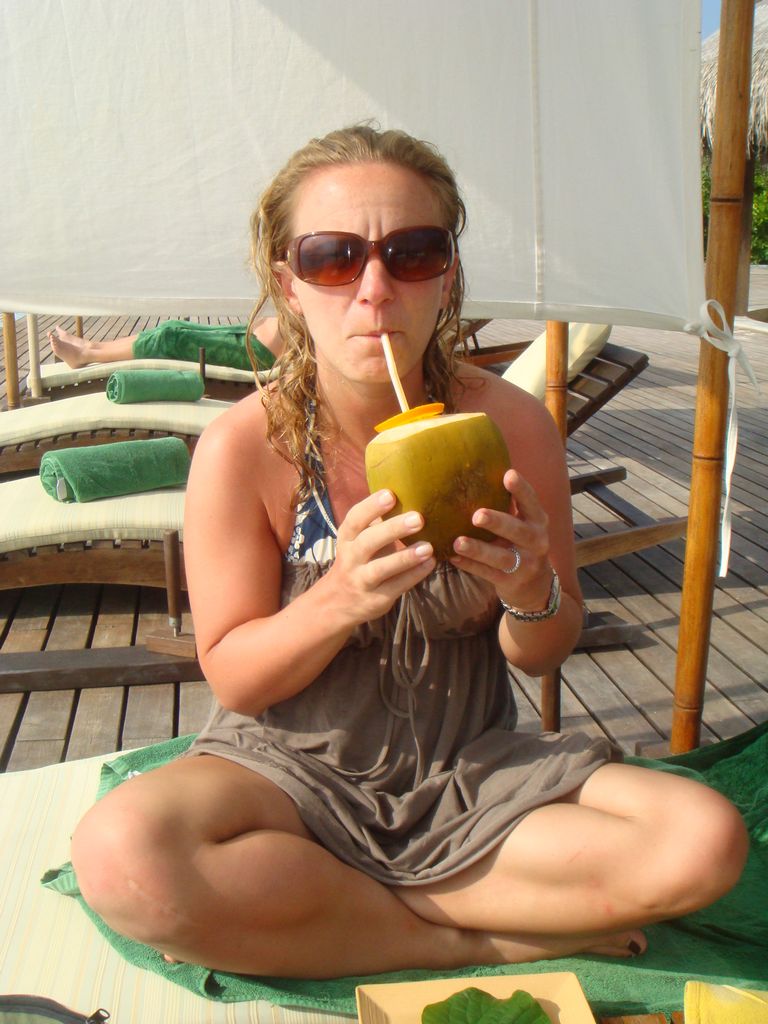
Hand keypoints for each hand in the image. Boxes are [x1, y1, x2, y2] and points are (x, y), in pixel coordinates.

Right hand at [325, 489, 435, 625]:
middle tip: (418, 518)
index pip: (354, 519)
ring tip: (428, 547)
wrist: (337, 602)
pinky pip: (396, 586)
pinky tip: (430, 563)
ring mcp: (362, 580)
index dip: (371, 506)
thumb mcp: (358, 540)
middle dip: (392, 529)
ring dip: (405, 557)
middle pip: (367, 542)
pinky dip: (413, 575)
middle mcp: (351, 558)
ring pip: (380, 569)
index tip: (390, 494)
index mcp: (347, 538)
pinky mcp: (376, 599)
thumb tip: (406, 490)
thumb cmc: (358, 560)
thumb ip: (376, 521)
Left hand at [449, 469, 553, 611]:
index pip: (532, 502)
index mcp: (538, 521)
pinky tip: (453, 558)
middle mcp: (536, 541)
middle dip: (498, 522)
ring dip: (479, 549)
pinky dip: (470, 566)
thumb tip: (479, 471)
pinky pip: (488, 574)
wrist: (535, 587)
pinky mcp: (511, 582)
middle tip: (477, 515)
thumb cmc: (521, 544)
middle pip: (518, 530)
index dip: (521, 489)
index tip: (508, 474)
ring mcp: (525, 564)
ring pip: (501, 557)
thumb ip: (509, 505)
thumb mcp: (523, 524)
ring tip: (458, 542)